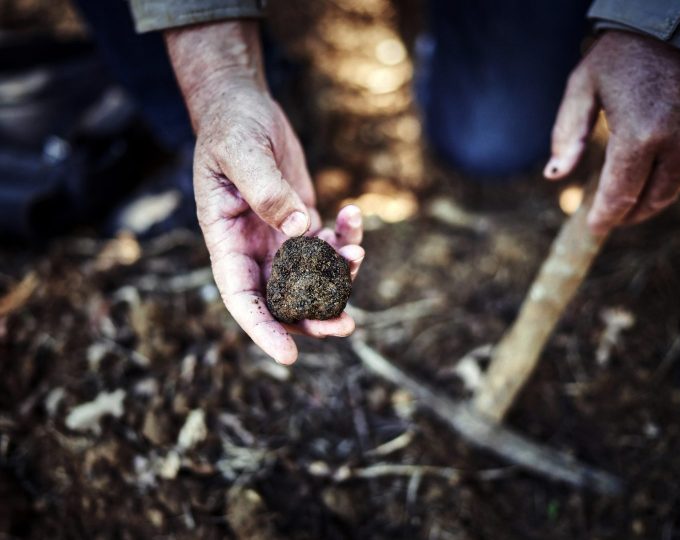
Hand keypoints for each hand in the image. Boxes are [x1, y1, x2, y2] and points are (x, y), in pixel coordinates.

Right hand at [165, 21, 364, 363]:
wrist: (243, 108)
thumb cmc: (230, 129)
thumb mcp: (241, 154)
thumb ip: (266, 190)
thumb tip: (301, 228)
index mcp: (226, 241)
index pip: (241, 298)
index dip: (263, 330)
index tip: (289, 355)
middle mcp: (254, 248)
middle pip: (282, 300)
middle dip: (313, 317)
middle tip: (346, 327)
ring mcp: (280, 238)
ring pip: (312, 277)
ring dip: (338, 276)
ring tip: (358, 252)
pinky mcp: (302, 222)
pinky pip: (328, 244)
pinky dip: (345, 237)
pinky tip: (353, 216)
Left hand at [545, 30, 679, 233]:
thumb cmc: (627, 52)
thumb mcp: (585, 85)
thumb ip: (567, 132)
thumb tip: (554, 176)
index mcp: (639, 134)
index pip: (620, 194)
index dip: (606, 216)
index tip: (595, 227)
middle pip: (652, 199)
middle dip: (629, 212)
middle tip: (614, 216)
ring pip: (675, 184)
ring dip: (653, 190)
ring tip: (634, 186)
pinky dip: (678, 160)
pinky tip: (667, 140)